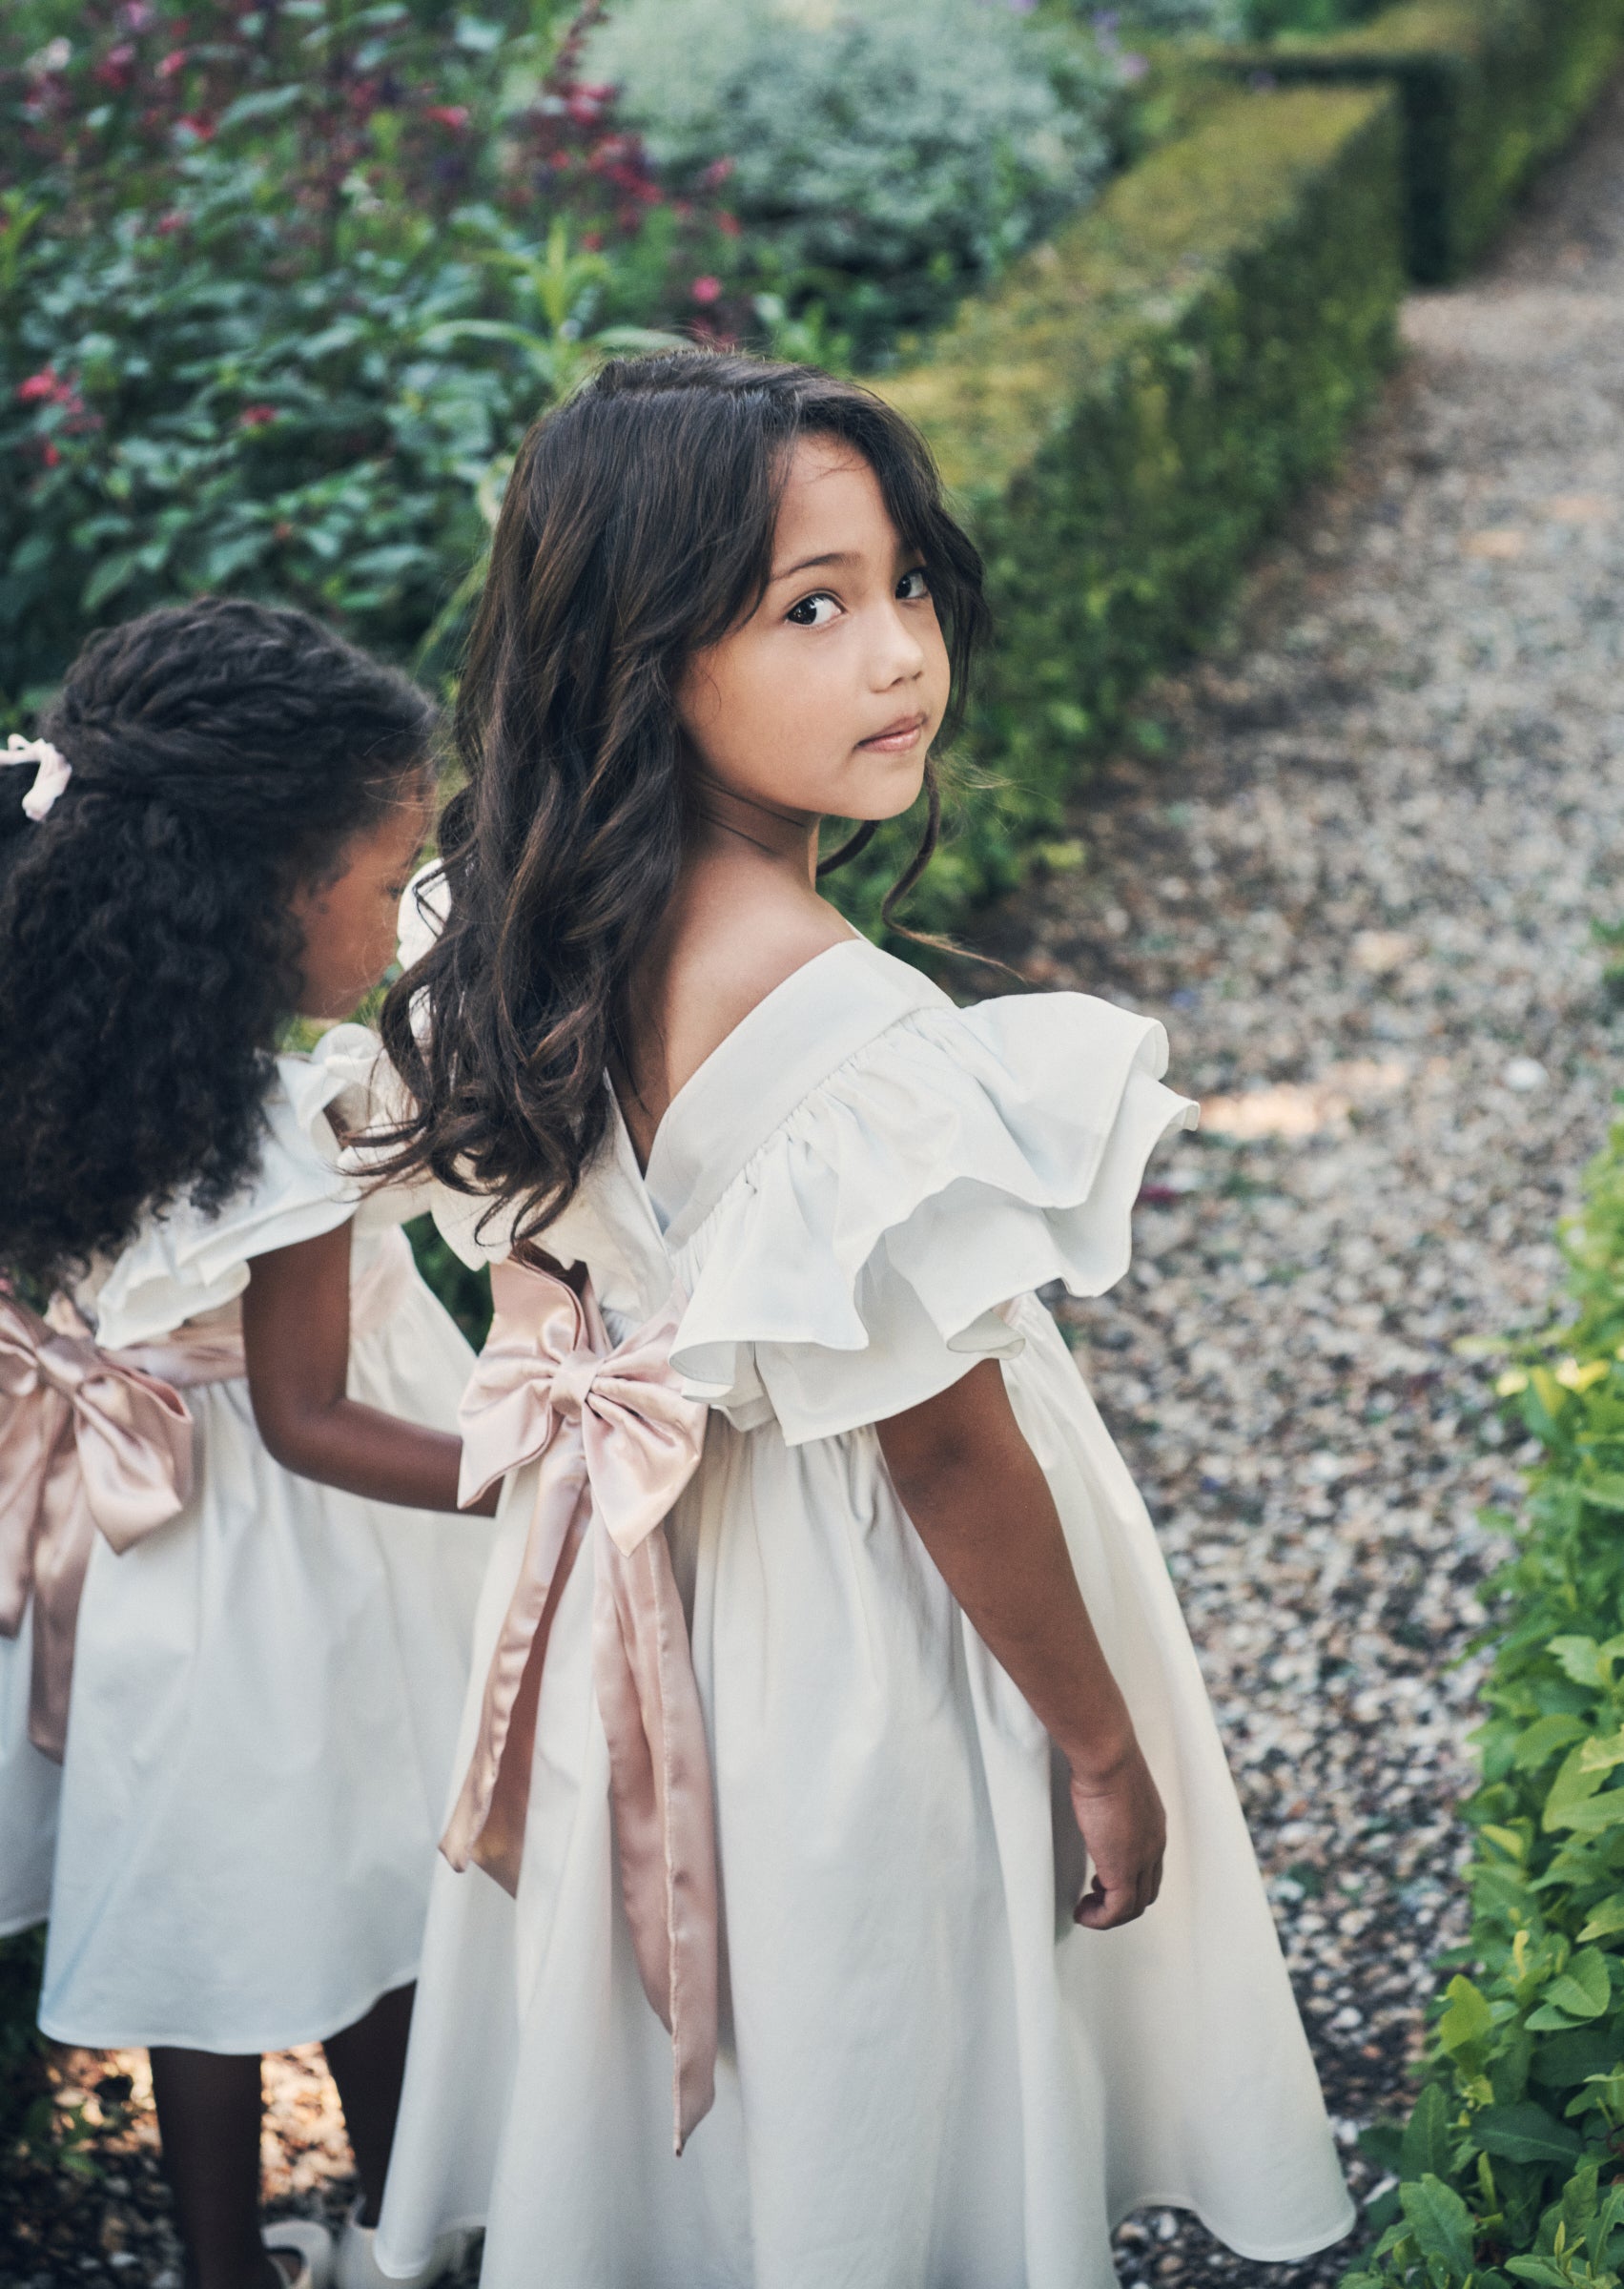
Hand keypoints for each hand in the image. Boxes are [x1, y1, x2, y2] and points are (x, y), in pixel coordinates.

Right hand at [1068, 1736, 1165, 1929]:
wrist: (1107, 1758)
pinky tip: (1083, 1913)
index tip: (1101, 1882)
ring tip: (1086, 1910)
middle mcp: (1154, 1846)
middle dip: (1121, 1902)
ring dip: (1109, 1915)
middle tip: (1094, 1899)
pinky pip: (1116, 1910)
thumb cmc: (1104, 1759)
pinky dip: (1100, 1919)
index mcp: (1154, 1826)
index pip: (1151, 1867)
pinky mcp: (1123, 1869)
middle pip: (1147, 1891)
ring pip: (1135, 1906)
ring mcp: (1142, 1860)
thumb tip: (1093, 1797)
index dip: (1129, 1881)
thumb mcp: (1112, 1784)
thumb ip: (1109, 1800)